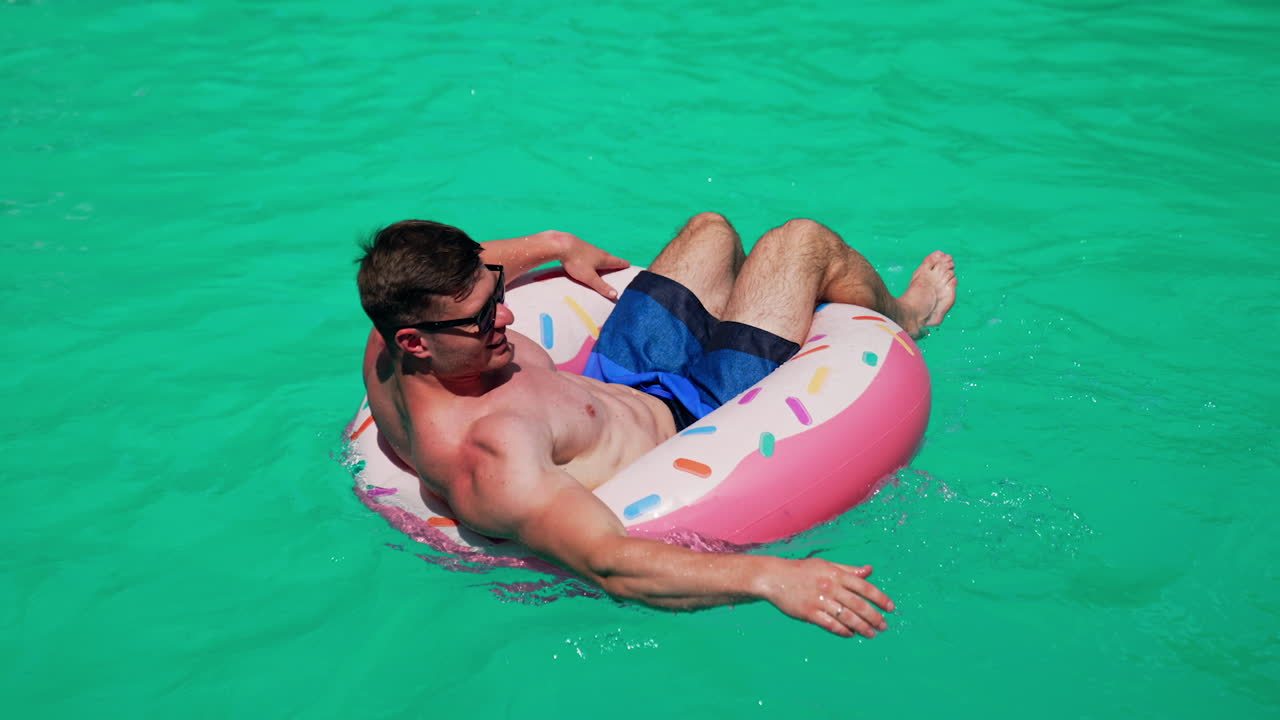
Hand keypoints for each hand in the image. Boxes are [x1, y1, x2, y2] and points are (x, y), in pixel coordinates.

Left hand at [545, 231, 630, 299]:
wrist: (561, 245)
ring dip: (603, 258)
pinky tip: (587, 257)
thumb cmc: (576, 261)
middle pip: (609, 256)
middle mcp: (597, 251)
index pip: (617, 261)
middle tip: (619, 263)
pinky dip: (592, 255)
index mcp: (603, 258)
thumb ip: (601, 286)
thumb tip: (616, 295)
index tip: (629, 265)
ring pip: (599, 253)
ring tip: (604, 261)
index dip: (623, 264)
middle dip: (614, 261)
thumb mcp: (589, 277)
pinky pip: (589, 252)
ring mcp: (588, 247)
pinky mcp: (579, 246)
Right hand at [762, 558, 894, 637]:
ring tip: (871, 634)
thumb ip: (848, 570)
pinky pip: (830, 624)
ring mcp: (819, 600)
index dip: (880, 598)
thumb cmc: (802, 570)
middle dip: (874, 617)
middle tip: (883, 627)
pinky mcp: (809, 613)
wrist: (774, 577)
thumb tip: (869, 570)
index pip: (864, 587)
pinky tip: (850, 634)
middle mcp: (830, 586)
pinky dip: (842, 631)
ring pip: (847, 617)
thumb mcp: (826, 565)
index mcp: (836, 574)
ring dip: (862, 627)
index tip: (891, 608)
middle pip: (858, 605)